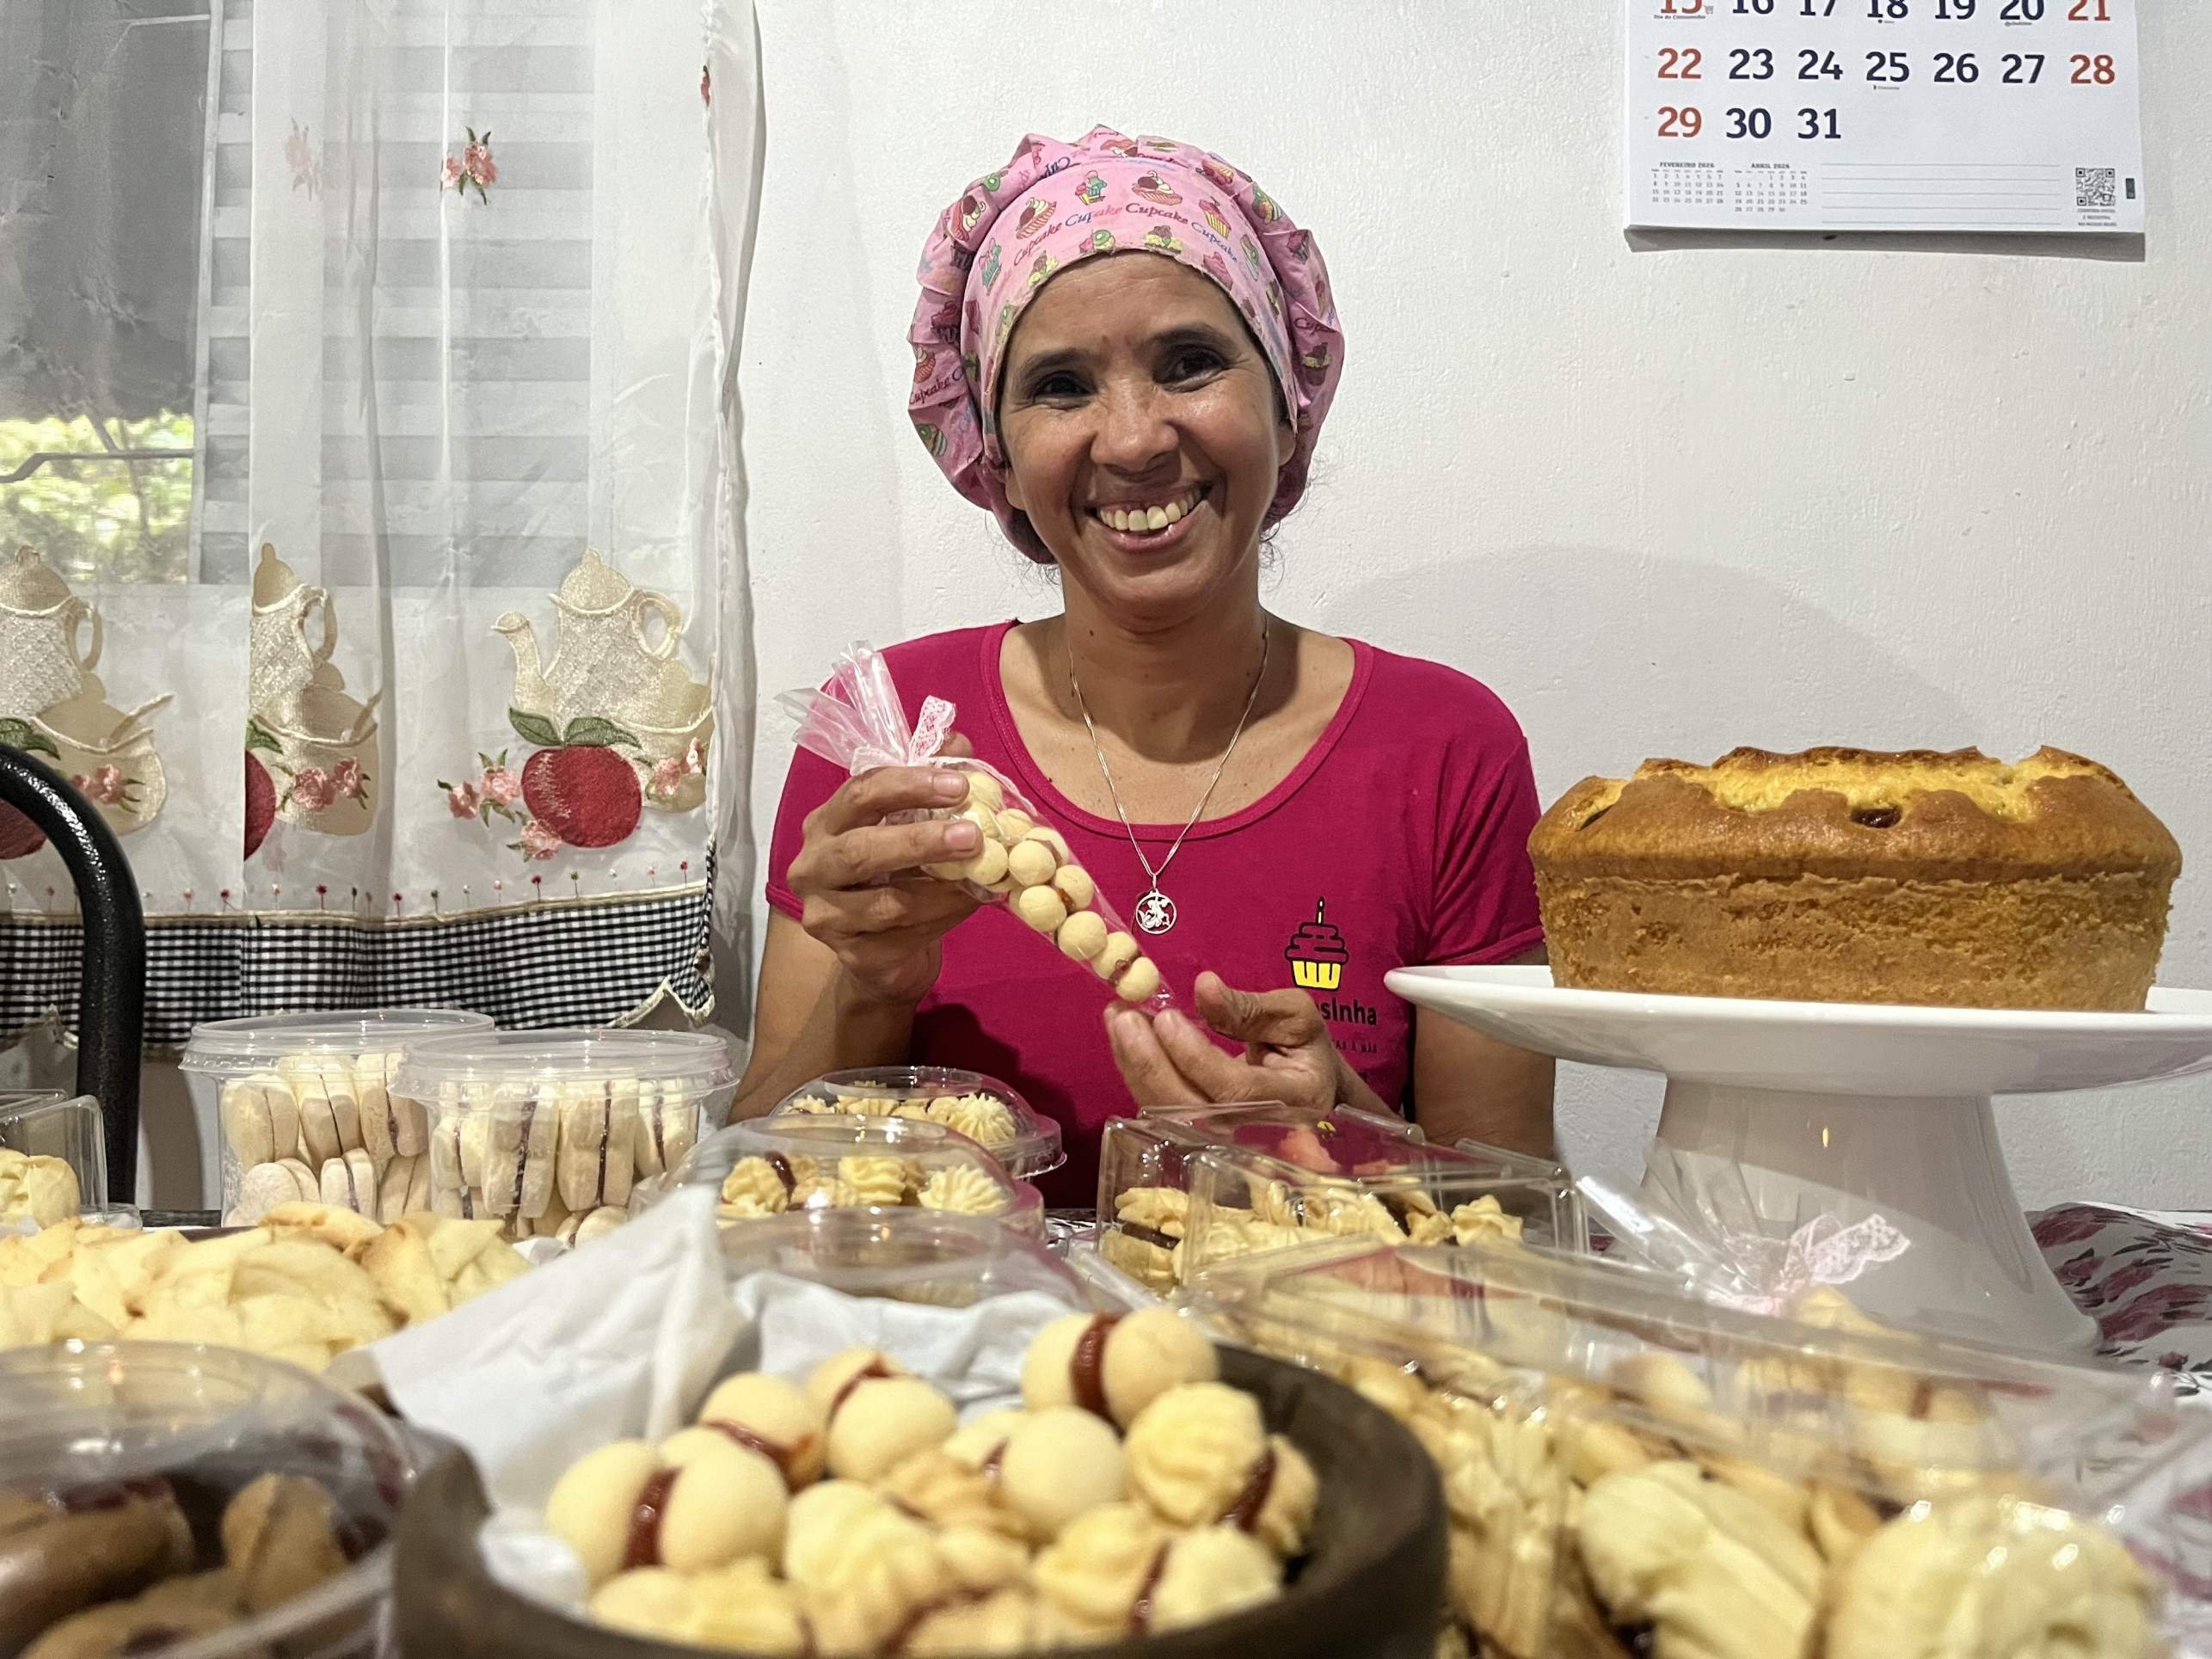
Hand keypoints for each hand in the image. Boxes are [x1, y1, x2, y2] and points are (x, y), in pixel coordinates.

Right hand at [785, 735, 986, 1006]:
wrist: (885, 953)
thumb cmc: (897, 877)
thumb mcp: (909, 825)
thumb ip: (928, 784)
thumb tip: (957, 744)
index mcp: (826, 824)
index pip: (859, 793)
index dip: (909, 785)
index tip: (959, 784)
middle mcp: (813, 868)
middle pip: (860, 850)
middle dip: (920, 840)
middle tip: (972, 834)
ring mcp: (826, 916)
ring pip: (888, 903)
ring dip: (944, 889)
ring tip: (983, 875)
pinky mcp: (852, 956)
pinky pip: (904, 937)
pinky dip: (944, 918)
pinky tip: (971, 904)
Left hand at [1105, 971, 1364, 1113]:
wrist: (1309, 1088)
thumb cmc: (1305, 1048)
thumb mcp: (1294, 1016)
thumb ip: (1250, 1007)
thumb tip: (1204, 988)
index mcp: (1293, 1099)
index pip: (1235, 1090)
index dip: (1196, 1058)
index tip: (1167, 1018)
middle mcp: (1256, 1129)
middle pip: (1192, 1111)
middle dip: (1152, 1064)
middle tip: (1126, 1016)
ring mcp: (1223, 1137)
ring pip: (1167, 1113)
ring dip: (1135, 1065)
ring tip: (1118, 1017)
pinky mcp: (1197, 1132)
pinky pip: (1159, 1108)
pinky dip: (1135, 1071)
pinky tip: (1123, 1035)